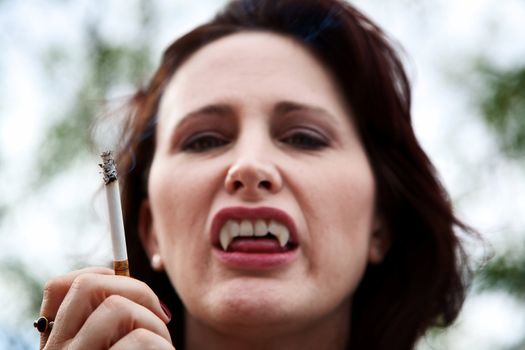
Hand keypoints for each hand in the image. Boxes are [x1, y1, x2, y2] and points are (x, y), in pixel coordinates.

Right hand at [38, 267, 173, 348]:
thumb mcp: (110, 344)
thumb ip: (113, 323)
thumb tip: (144, 284)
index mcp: (56, 343)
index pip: (58, 286)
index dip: (98, 272)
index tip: (130, 286)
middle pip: (87, 285)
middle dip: (137, 288)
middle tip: (162, 315)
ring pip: (118, 308)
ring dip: (155, 323)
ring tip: (164, 346)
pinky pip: (141, 340)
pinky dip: (163, 344)